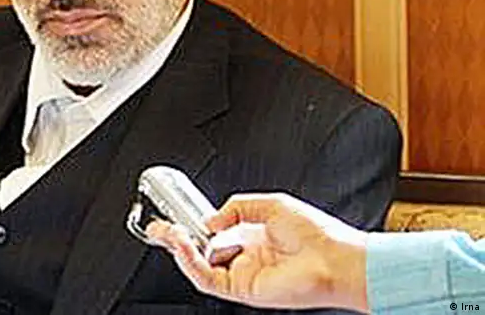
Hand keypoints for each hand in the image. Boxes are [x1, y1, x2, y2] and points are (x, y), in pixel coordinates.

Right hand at [145, 193, 369, 312]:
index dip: (190, 225)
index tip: (174, 216)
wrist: (335, 258)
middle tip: (158, 227)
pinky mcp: (241, 290)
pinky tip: (186, 246)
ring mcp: (242, 274)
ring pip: (199, 266)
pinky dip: (192, 262)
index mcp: (252, 236)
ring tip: (169, 232)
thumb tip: (209, 221)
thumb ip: (236, 207)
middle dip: (176, 238)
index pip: (211, 233)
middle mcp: (244, 256)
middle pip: (199, 250)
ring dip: (180, 249)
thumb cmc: (316, 234)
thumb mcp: (270, 204)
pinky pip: (207, 278)